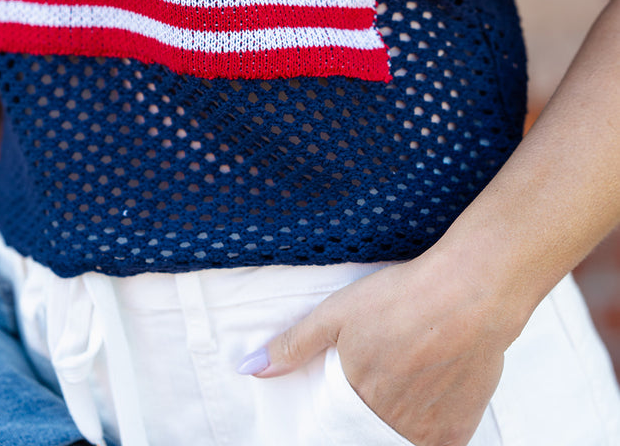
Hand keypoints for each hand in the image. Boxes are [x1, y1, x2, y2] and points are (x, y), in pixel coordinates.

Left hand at [238, 249, 517, 445]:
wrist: (471, 292)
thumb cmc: (406, 297)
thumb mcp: (338, 312)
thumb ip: (295, 344)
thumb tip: (251, 368)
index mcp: (355, 397)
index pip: (332, 428)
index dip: (333, 417)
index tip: (340, 401)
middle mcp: (389, 423)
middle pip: (366, 433)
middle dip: (364, 416)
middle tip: (376, 381)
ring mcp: (425, 432)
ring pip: (398, 439)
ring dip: (393, 421)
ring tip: (401, 383)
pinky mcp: (459, 430)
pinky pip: (434, 443)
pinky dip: (426, 427)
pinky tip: (426, 396)